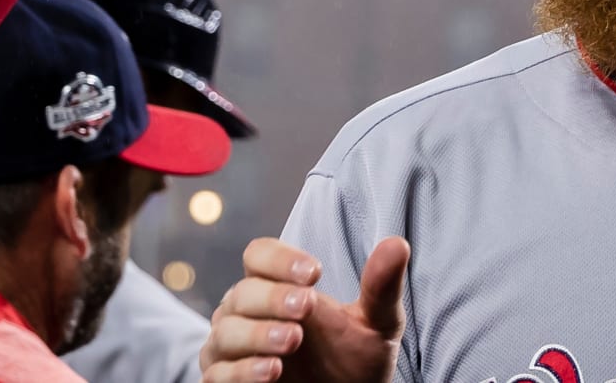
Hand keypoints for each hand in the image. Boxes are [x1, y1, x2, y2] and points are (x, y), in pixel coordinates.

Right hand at [200, 235, 410, 382]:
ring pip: (225, 332)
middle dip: (273, 298)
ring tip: (292, 340)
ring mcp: (234, 349)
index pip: (259, 255)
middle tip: (306, 307)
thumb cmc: (357, 357)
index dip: (280, 259)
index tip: (315, 272)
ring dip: (256, 333)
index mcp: (279, 286)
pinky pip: (218, 374)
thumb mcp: (378, 322)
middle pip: (242, 292)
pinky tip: (272, 371)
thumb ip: (382, 286)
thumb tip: (397, 244)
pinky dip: (243, 371)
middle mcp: (249, 312)